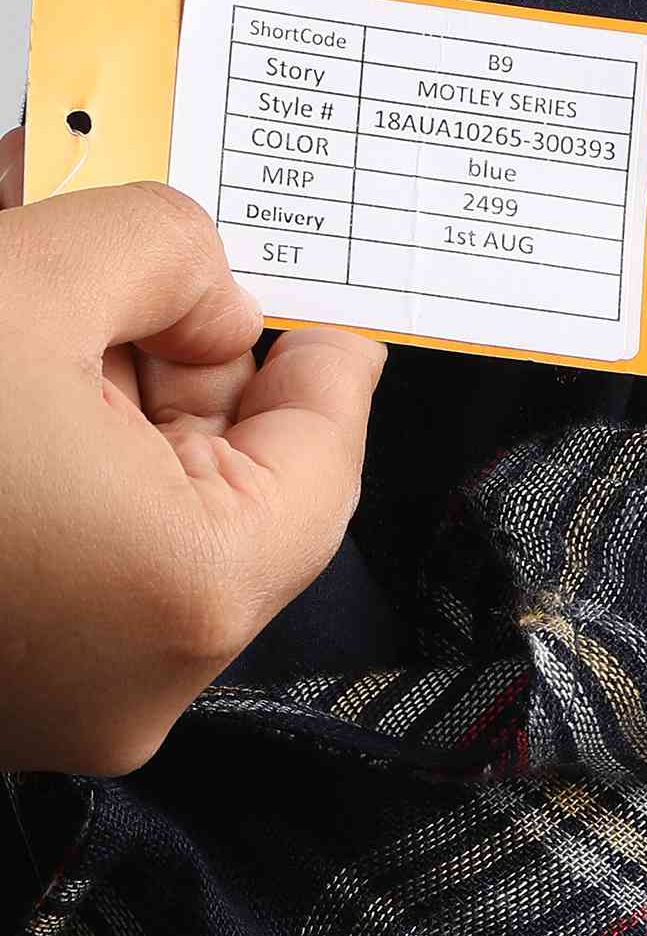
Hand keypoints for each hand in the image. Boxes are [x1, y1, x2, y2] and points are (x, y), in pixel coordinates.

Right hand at [0, 127, 383, 775]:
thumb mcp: (26, 274)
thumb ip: (163, 250)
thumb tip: (205, 276)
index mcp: (183, 587)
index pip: (321, 460)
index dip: (325, 365)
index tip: (327, 307)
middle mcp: (135, 670)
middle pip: (225, 481)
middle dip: (196, 358)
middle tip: (180, 267)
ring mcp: (56, 685)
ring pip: (136, 505)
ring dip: (116, 388)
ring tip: (77, 281)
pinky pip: (71, 536)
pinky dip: (62, 444)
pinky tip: (29, 351)